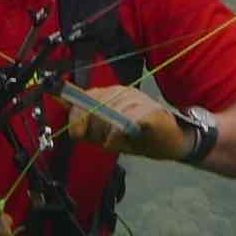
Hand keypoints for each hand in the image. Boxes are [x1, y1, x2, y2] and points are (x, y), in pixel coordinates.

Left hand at [53, 80, 190, 159]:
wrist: (173, 141)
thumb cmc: (139, 136)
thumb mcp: (107, 131)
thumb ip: (87, 120)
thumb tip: (61, 101)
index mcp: (113, 94)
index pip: (86, 97)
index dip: (77, 114)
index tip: (77, 132)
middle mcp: (124, 92)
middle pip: (94, 106)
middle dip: (93, 128)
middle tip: (102, 140)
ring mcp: (137, 99)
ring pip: (108, 115)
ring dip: (108, 134)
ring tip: (118, 142)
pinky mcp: (149, 112)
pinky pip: (123, 123)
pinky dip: (116, 137)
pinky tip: (118, 143)